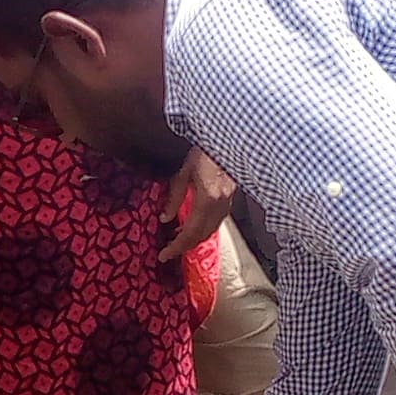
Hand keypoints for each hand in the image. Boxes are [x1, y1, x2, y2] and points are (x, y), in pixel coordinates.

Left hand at [160, 151, 235, 268]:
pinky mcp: (231, 197)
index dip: (176, 247)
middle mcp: (221, 204)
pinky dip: (204, 227)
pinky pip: (217, 220)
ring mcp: (229, 202)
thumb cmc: (204, 150)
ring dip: (195, 238)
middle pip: (202, 235)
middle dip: (185, 246)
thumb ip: (174, 196)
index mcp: (208, 198)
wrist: (228, 138)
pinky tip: (193, 225)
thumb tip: (165, 217)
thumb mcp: (184, 171)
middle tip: (168, 251)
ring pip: (211, 230)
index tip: (163, 255)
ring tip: (177, 239)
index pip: (190, 232)